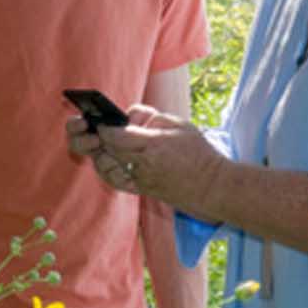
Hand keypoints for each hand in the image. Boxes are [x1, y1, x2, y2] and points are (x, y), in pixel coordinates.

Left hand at [75, 106, 226, 214]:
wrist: (212, 186)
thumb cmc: (199, 153)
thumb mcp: (179, 125)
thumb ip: (152, 118)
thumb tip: (129, 116)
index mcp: (153, 145)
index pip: (115, 135)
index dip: (104, 127)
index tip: (101, 121)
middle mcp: (143, 165)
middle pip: (107, 151)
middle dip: (97, 139)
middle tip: (95, 130)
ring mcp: (140, 180)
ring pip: (107, 167)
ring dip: (100, 154)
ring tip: (101, 143)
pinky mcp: (141, 190)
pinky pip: (115, 180)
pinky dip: (108, 168)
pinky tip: (110, 159)